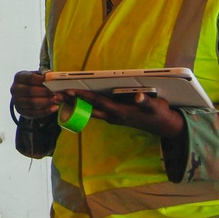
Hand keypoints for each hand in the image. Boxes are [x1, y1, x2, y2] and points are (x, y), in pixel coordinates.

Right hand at [10, 70, 57, 118]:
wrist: (26, 94)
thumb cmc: (34, 82)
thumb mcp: (37, 75)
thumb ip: (44, 74)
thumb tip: (50, 74)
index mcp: (19, 77)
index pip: (30, 78)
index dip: (42, 80)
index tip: (52, 81)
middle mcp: (15, 89)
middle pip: (30, 91)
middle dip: (45, 92)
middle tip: (56, 92)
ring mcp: (16, 101)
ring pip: (32, 103)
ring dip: (46, 102)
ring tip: (56, 100)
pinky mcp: (21, 111)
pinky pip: (34, 112)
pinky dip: (46, 111)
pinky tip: (54, 107)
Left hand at [59, 89, 184, 139]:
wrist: (164, 126)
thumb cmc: (159, 114)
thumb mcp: (155, 106)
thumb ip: (146, 101)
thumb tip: (138, 97)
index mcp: (120, 112)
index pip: (98, 102)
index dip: (83, 96)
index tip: (69, 90)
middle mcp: (113, 116)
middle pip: (88, 108)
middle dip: (71, 102)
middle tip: (55, 95)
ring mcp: (113, 117)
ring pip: (89, 111)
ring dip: (75, 104)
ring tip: (60, 98)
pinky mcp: (114, 117)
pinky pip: (95, 112)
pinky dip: (84, 106)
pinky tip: (76, 102)